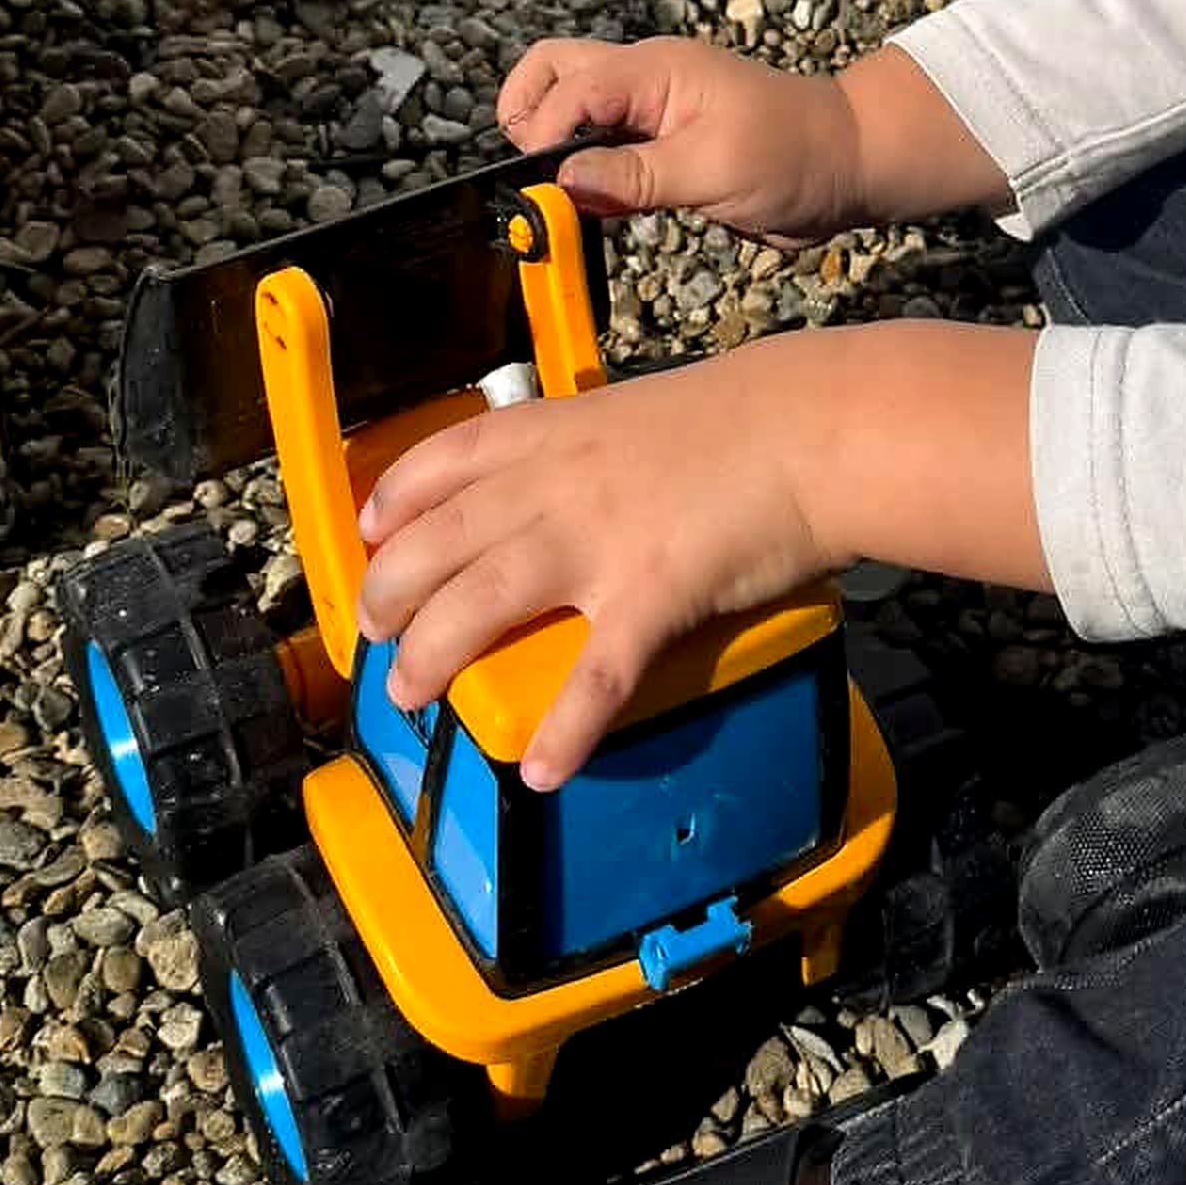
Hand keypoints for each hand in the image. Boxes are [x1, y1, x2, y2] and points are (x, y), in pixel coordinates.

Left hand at [358, 321, 1046, 787]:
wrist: (815, 429)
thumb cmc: (744, 418)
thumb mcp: (640, 413)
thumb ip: (591, 448)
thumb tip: (572, 484)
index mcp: (552, 433)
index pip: (443, 461)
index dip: (392, 502)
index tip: (370, 535)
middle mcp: (555, 485)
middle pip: (438, 542)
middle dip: (390, 595)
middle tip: (376, 638)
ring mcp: (598, 542)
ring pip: (481, 600)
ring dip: (433, 656)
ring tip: (411, 696)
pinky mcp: (651, 596)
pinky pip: (594, 676)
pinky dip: (563, 729)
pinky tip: (540, 770)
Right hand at [500, 32, 1008, 237]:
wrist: (848, 169)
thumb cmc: (793, 157)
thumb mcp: (714, 170)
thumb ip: (635, 174)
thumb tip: (563, 180)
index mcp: (655, 70)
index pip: (571, 85)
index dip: (543, 131)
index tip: (542, 184)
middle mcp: (644, 82)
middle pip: (556, 71)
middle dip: (528, 113)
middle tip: (531, 172)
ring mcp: (649, 111)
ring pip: (573, 109)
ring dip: (555, 146)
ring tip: (561, 197)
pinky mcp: (658, 146)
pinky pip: (602, 150)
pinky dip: (586, 173)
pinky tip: (595, 207)